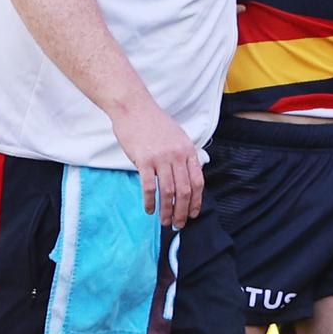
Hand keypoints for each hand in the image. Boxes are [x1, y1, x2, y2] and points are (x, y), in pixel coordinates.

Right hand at [111, 100, 203, 228]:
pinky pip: (150, 187)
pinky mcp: (144, 160)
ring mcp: (161, 158)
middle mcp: (177, 155)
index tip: (193, 213)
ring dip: (167, 211)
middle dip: (183, 212)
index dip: (197, 201)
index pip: (198, 181)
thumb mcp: (177, 136)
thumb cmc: (154, 123)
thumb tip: (188, 176)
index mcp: (188, 150)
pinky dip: (150, 202)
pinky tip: (149, 210)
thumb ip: (183, 155)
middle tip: (179, 225)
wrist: (134, 108)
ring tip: (165, 222)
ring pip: (168, 192)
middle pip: (185, 191)